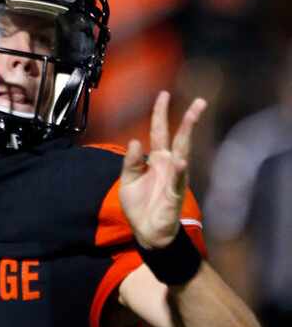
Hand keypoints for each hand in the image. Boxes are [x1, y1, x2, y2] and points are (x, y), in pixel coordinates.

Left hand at [119, 91, 206, 249]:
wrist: (146, 231)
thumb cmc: (139, 204)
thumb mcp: (128, 179)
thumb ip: (131, 161)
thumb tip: (135, 141)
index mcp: (157, 159)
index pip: (159, 131)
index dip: (160, 114)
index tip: (164, 95)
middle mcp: (169, 165)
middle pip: (179, 138)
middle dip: (188, 119)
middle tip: (199, 101)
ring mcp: (174, 178)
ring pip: (184, 153)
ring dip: (188, 137)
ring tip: (193, 118)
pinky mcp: (175, 194)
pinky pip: (177, 181)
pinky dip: (179, 171)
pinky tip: (181, 160)